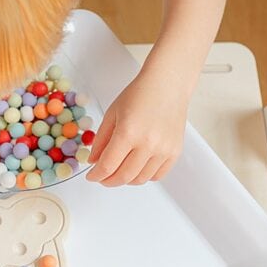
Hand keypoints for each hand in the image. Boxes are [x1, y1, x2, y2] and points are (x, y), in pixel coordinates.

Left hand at [86, 70, 187, 185]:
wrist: (167, 85)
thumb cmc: (139, 95)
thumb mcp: (112, 114)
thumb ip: (101, 140)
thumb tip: (94, 162)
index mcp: (128, 132)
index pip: (108, 166)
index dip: (96, 175)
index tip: (92, 176)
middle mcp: (148, 143)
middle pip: (124, 176)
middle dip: (109, 181)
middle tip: (103, 178)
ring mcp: (164, 149)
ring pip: (140, 179)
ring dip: (126, 179)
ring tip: (119, 171)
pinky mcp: (175, 151)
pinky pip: (157, 175)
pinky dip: (144, 176)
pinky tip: (136, 168)